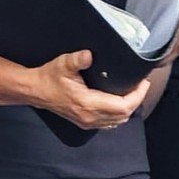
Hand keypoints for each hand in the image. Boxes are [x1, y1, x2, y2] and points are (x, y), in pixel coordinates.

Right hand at [32, 50, 148, 130]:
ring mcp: (87, 122)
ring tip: (134, 93)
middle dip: (136, 100)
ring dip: (129, 109)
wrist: (35, 90)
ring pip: (117, 122)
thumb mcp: (63, 64)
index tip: (143, 83)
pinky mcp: (85, 122)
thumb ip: (78, 59)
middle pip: (124, 115)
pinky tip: (120, 104)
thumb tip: (90, 54)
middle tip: (142, 85)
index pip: (122, 107)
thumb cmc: (49, 77)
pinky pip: (109, 123)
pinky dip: (119, 115)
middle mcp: (89, 117)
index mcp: (87, 104)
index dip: (137, 96)